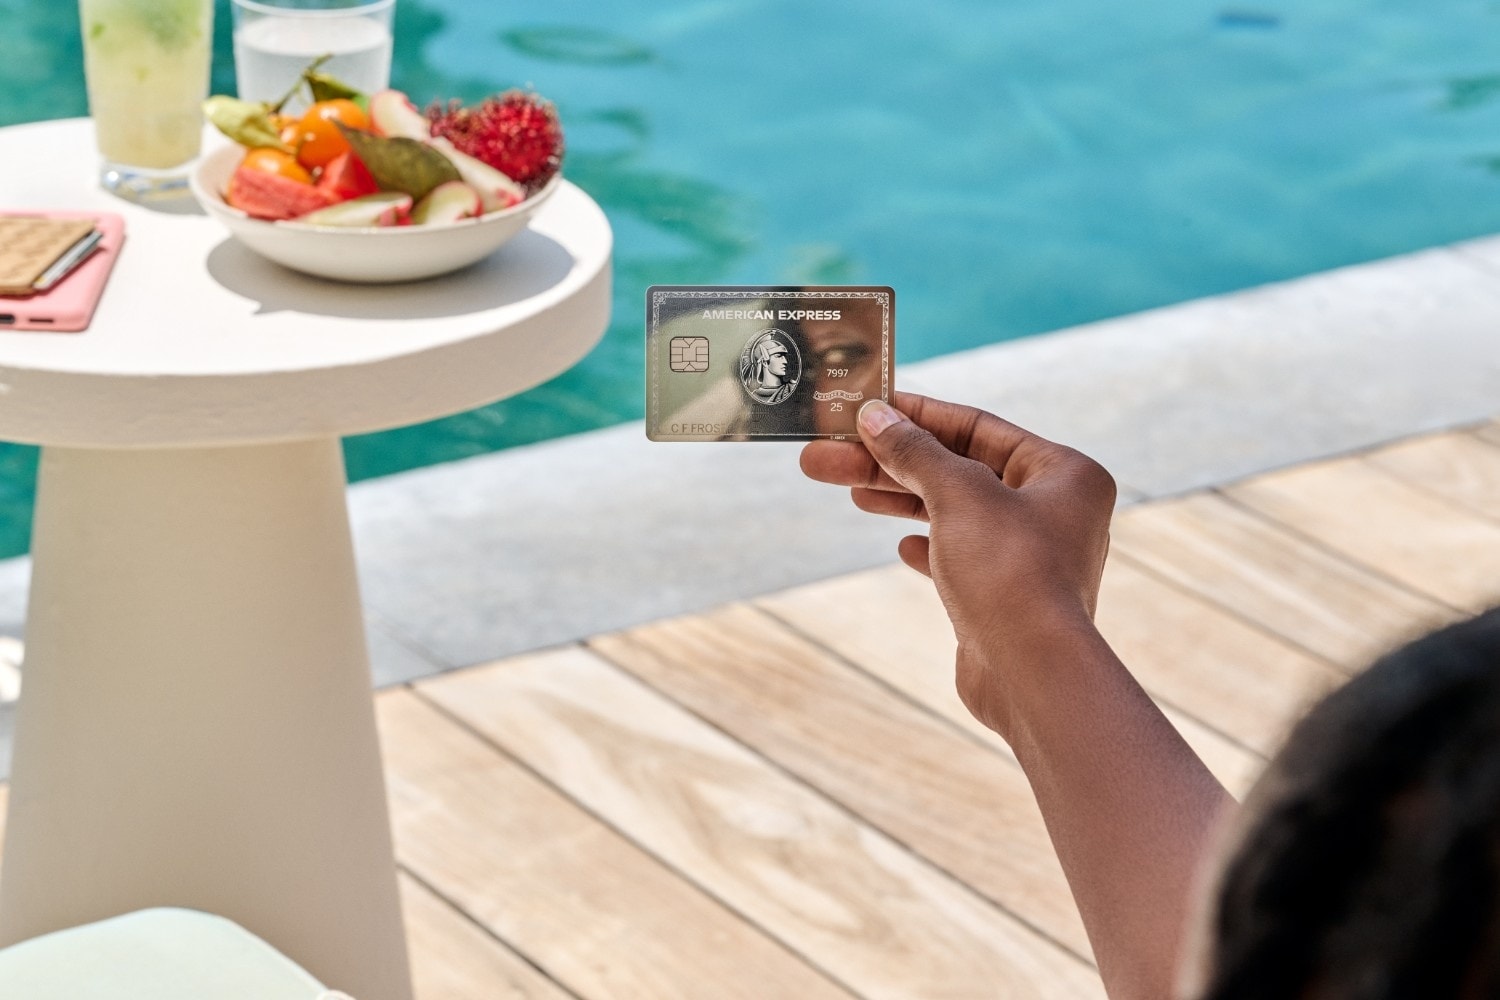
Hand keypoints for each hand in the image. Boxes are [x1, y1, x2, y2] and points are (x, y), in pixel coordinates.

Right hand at [800, 392, 1116, 733]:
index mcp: (1063, 473)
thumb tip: (875, 415)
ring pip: (953, 513)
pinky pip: (961, 558)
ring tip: (848, 488)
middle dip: (890, 462)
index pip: (978, 426)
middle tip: (828, 455)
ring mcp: (1031, 558)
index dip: (917, 415)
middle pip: (957, 470)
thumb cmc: (1011, 573)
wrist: (1031, 675)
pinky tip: (902, 548)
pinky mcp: (1007, 599)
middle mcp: (1055, 511)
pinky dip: (929, 547)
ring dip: (900, 499)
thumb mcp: (957, 495)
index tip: (866, 407)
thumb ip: (915, 452)